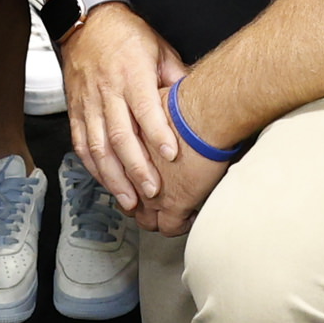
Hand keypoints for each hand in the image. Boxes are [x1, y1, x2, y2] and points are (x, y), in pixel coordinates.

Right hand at [59, 4, 183, 214]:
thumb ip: (176, 79)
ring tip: (129, 200)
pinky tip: (106, 183)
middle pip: (121, 136)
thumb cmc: (127, 35)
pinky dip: (93, 167)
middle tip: (152, 192)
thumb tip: (199, 104)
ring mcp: (88, 103)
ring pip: (98, 146)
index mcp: (131, 74)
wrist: (87, 22)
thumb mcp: (160, 49)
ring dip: (113, 177)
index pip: (145, 109)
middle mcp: (108, 91)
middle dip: (136, 168)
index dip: (158, 135)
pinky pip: (82, 144)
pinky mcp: (75, 110)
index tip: (172, 156)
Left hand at [135, 84, 233, 236]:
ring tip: (172, 215)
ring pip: (147, 220)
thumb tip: (165, 97)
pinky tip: (191, 216)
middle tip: (152, 202)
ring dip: (159, 220)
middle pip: (128, 202)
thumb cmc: (188, 100)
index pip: (118, 175)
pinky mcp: (175, 202)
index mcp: (126, 148)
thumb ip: (154, 104)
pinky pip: (172, 227)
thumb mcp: (158, 95)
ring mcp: (152, 191)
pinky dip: (181, 225)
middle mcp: (134, 174)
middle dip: (138, 206)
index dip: (130, 181)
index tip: (141, 180)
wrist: (205, 113)